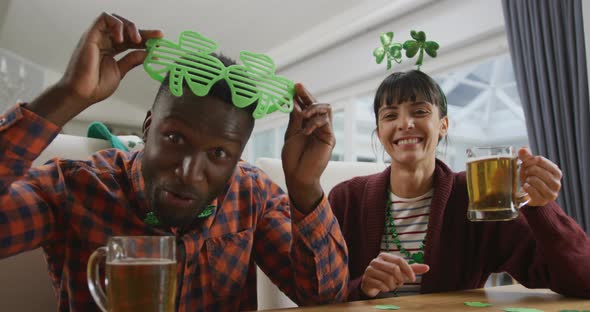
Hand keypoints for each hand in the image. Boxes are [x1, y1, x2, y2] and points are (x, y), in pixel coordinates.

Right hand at [59, 12, 162, 106]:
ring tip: (137, 40)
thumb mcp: (120, 71)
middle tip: (155, 37)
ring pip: (116, 20)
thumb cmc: (96, 86)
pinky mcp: (90, 35)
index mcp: (112, 50)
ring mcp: (97, 37)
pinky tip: (122, 39)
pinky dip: (116, 25)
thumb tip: (147, 53)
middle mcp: (104, 41)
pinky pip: (104, 19)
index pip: (132, 39)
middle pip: (126, 28)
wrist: (82, 93)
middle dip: (143, 31)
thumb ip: (132, 60)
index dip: (147, 38)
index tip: (160, 39)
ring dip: (130, 26)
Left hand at [281, 83, 334, 212]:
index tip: (294, 86)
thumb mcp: (291, 134)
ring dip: (313, 107)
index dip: (302, 95)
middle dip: (308, 95)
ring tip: (302, 115)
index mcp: (306, 124)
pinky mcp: (329, 138)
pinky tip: (306, 130)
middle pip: (318, 104)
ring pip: (326, 109)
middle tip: (298, 88)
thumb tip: (295, 101)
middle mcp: (317, 126)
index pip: (306, 105)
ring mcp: (324, 131)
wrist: (298, 176)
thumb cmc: (293, 158)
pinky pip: (326, 122)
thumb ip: (295, 119)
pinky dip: (315, 122)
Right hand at [360, 253, 429, 297]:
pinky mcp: (366, 279)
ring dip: (393, 285)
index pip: (399, 260)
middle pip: (394, 269)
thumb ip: (412, 269)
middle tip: (400, 283)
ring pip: (388, 278)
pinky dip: (386, 289)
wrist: (370, 283)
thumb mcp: (399, 271)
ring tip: (391, 285)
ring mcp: (370, 269)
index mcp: (384, 255)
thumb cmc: (386, 275)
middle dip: (400, 278)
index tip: (413, 279)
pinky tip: (384, 288)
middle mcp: (376, 260)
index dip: (408, 270)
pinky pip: (381, 285)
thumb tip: (427, 267)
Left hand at [518, 147, 561, 206]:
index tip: (525, 164)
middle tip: (527, 173)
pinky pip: (532, 190)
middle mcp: (557, 183)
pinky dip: (526, 187)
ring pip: (535, 180)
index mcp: (556, 172)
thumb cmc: (531, 178)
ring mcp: (551, 193)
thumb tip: (522, 149)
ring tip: (528, 180)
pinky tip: (526, 187)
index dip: (529, 160)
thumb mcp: (530, 166)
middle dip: (528, 170)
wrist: (531, 196)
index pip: (540, 160)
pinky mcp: (543, 201)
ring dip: (528, 179)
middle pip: (537, 170)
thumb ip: (526, 157)